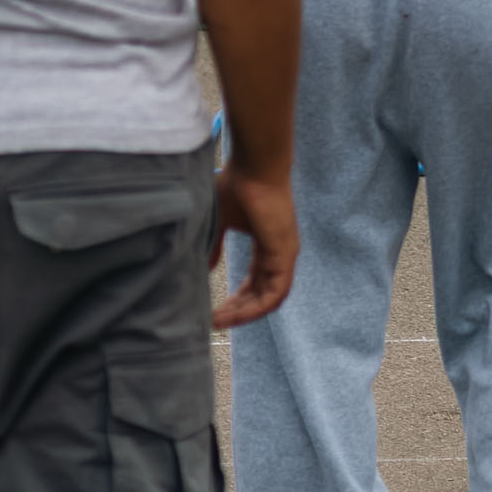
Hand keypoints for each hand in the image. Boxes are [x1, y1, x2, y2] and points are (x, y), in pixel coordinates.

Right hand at [209, 159, 297, 328]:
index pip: (254, 282)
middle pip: (261, 294)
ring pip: (269, 299)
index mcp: (266, 245)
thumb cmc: (237, 186)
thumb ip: (213, 247)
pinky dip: (255, 309)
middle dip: (237, 311)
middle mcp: (278, 253)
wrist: (254, 167)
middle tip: (213, 323)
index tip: (214, 311)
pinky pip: (275, 293)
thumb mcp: (220, 222)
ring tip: (219, 323)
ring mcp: (285, 254)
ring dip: (244, 314)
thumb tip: (204, 269)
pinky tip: (233, 316)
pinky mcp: (286, 254)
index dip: (236, 300)